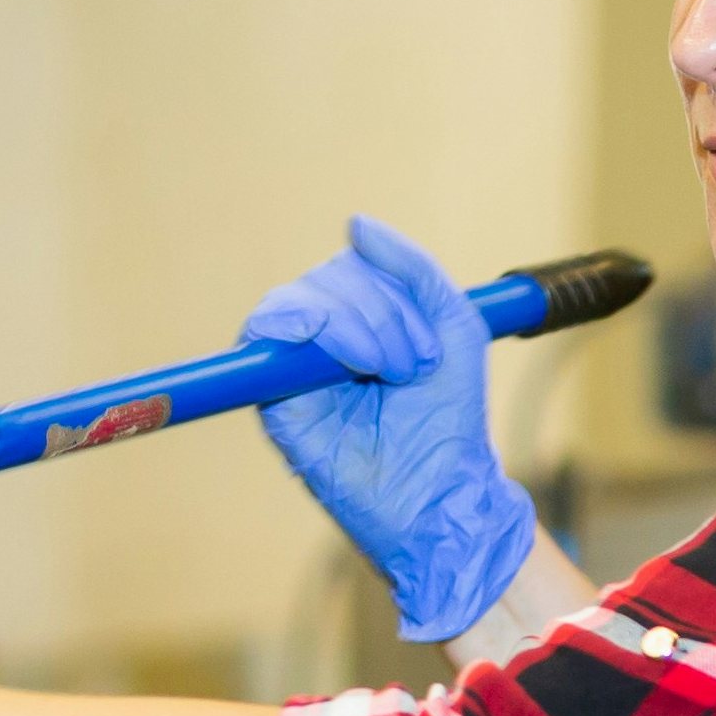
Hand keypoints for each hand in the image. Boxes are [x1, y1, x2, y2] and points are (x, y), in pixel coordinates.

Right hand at [254, 217, 540, 642]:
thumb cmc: (449, 419)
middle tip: (415, 365)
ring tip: (392, 373)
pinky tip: (351, 362)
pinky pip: (264, 334)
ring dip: (356, 325)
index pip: (353, 270)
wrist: (442, 492)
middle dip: (382, 311)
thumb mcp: (452, 325)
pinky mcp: (273, 399)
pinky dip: (309, 330)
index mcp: (362, 324)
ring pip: (299, 300)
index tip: (428, 342)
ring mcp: (294, 370)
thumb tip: (355, 223)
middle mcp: (322, 343)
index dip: (389, 290)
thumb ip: (412, 269)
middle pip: (327, 280)